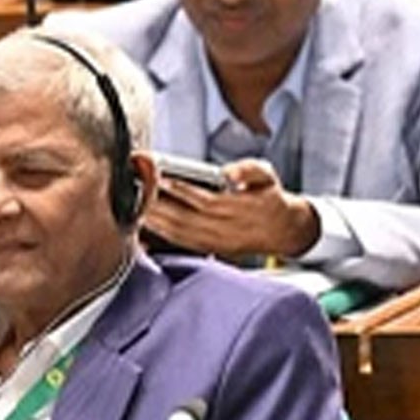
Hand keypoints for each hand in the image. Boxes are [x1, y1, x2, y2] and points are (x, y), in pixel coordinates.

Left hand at [139, 160, 318, 261]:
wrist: (283, 230)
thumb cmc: (269, 198)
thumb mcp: (267, 175)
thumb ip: (248, 169)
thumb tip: (229, 172)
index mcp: (242, 208)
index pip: (207, 201)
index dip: (182, 191)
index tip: (161, 179)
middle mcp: (228, 228)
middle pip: (187, 220)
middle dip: (160, 206)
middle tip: (138, 191)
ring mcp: (218, 242)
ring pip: (182, 234)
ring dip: (157, 222)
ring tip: (137, 206)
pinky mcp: (211, 250)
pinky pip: (182, 244)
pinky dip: (162, 236)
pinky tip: (147, 225)